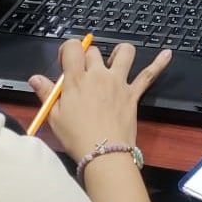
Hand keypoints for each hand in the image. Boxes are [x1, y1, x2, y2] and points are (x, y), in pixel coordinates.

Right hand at [28, 40, 171, 161]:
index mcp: (77, 79)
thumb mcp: (55, 116)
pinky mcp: (133, 94)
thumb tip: (34, 78)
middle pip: (94, 51)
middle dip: (87, 56)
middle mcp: (98, 75)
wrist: (104, 154)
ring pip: (123, 53)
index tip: (65, 61)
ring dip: (118, 52)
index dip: (68, 49)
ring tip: (114, 59)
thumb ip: (46, 93)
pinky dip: (158, 63)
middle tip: (84, 72)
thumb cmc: (77, 137)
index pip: (73, 47)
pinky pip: (148, 75)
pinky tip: (167, 54)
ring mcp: (118, 82)